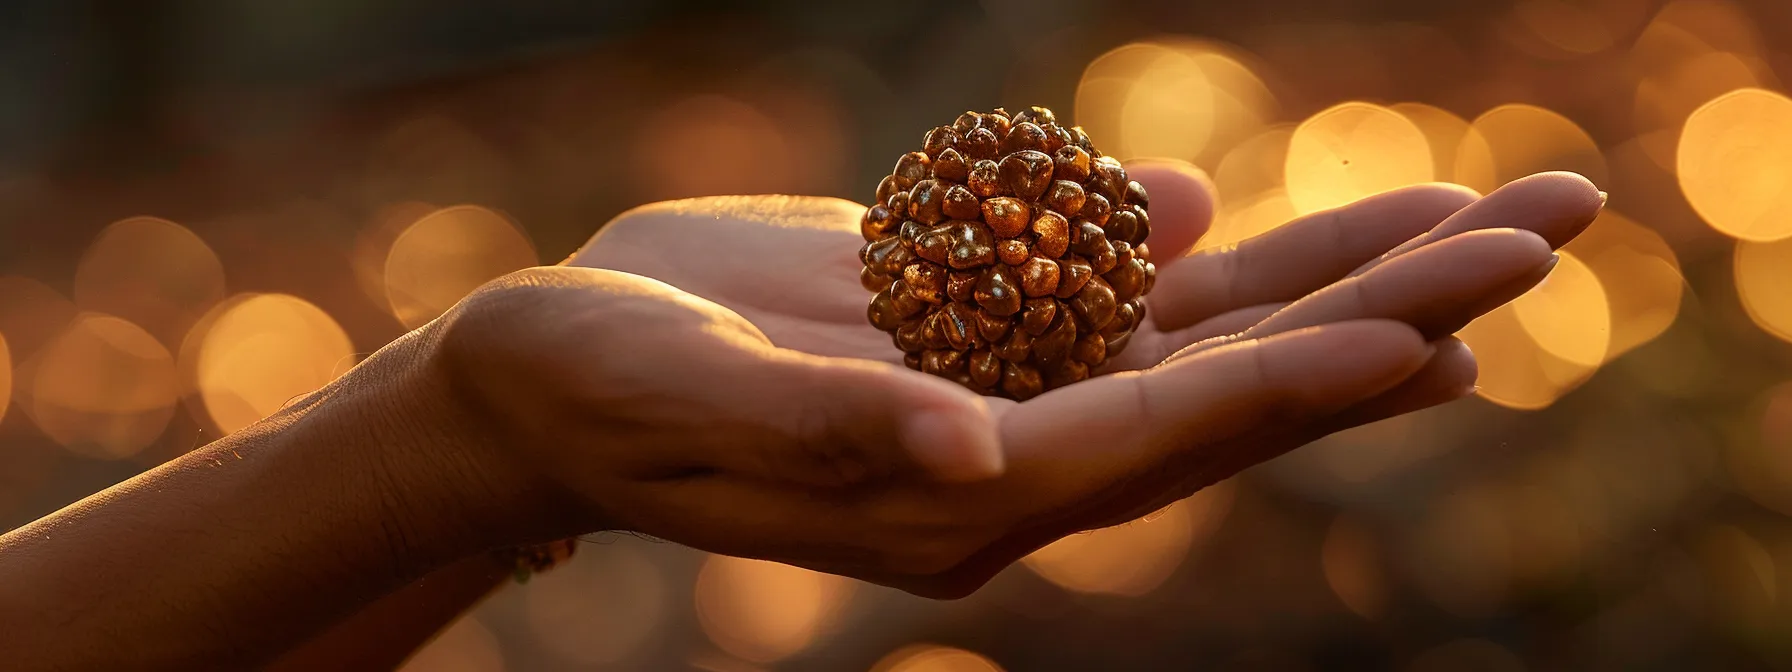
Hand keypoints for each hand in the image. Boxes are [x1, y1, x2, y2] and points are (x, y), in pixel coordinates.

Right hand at [424, 167, 1602, 597]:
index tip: (1454, 320)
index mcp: (962, 498)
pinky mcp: (977, 324)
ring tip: (1492, 217)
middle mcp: (1017, 452)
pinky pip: (1125, 283)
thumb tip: (974, 458)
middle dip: (1397, 306)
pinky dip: (1222, 250)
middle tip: (1556, 226)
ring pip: (1211, 325)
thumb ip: (831, 431)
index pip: (1168, 433)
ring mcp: (1007, 385)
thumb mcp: (687, 406)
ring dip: (1350, 268)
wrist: (554, 369)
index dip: (1311, 375)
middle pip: (1241, 377)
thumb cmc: (595, 392)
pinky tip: (1296, 222)